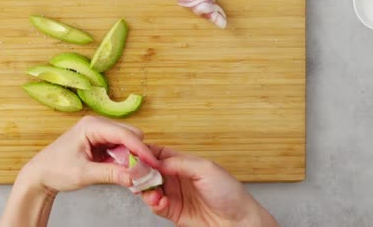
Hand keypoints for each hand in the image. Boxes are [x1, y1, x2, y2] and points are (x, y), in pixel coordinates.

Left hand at [19, 116, 158, 194]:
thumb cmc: (55, 169)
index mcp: (91, 125)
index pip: (125, 134)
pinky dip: (125, 160)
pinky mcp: (100, 142)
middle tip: (142, 174)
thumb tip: (135, 177)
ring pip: (127, 142)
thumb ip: (111, 174)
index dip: (141, 149)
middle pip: (130, 135)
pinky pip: (121, 149)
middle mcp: (97, 125)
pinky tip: (122, 172)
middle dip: (138, 154)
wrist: (40, 175)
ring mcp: (99, 133)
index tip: (154, 164)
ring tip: (131, 176)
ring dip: (132, 158)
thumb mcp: (84, 174)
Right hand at [141, 146, 277, 226]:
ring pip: (148, 188)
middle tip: (135, 175)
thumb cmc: (229, 192)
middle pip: (148, 170)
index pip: (156, 153)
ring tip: (152, 192)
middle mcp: (175, 177)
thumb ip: (178, 162)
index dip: (143, 153)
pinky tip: (161, 201)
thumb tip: (155, 160)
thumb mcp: (205, 169)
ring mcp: (173, 194)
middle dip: (139, 172)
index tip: (133, 155)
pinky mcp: (172, 211)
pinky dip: (153, 203)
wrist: (239, 222)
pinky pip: (155, 205)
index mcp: (182, 162)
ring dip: (145, 189)